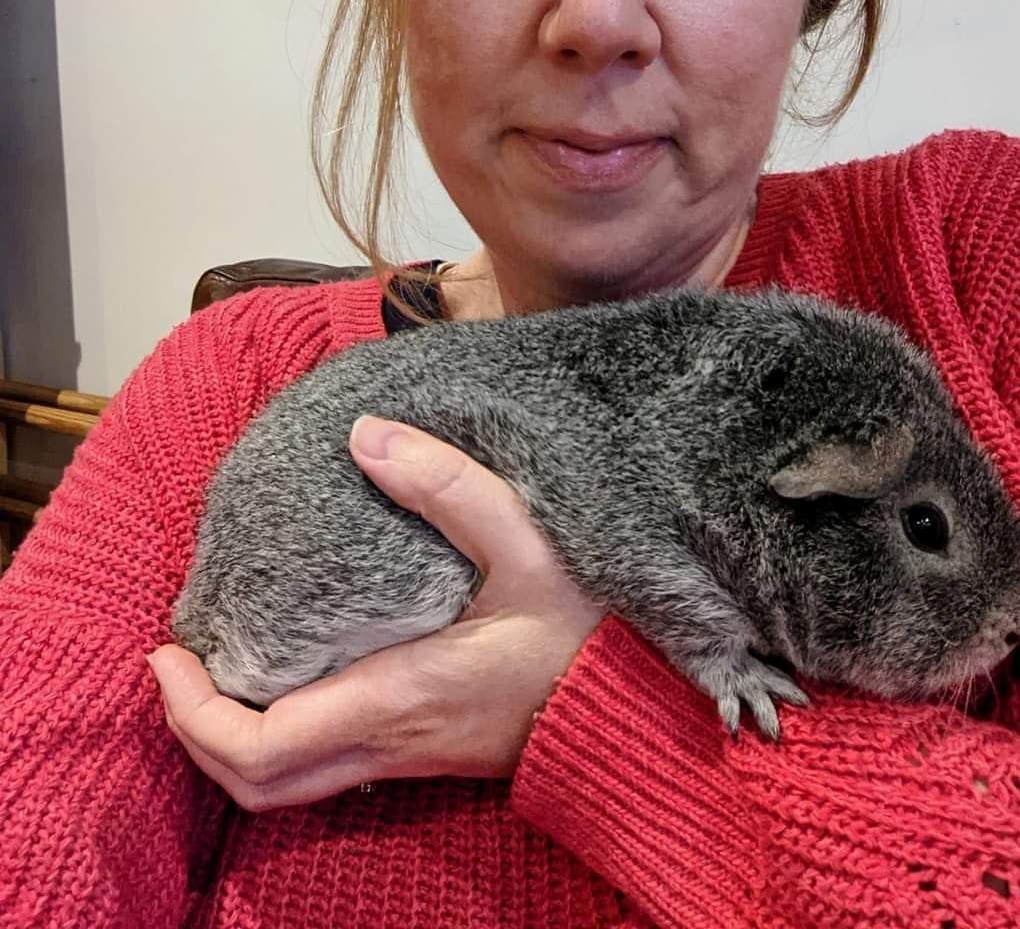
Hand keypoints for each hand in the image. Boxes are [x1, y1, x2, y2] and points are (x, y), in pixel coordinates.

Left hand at [147, 416, 604, 810]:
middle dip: (196, 733)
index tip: (166, 654)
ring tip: (219, 664)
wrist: (651, 705)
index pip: (260, 749)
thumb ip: (448, 485)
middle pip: (258, 785)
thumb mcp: (526, 538)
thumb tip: (365, 437)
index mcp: (399, 697)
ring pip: (289, 784)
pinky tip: (291, 670)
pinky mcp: (428, 750)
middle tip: (176, 663)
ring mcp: (410, 755)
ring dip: (234, 737)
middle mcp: (392, 741)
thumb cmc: (593, 626)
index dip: (193, 714)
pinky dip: (280, 735)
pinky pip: (326, 765)